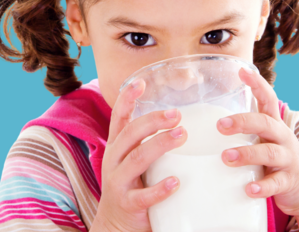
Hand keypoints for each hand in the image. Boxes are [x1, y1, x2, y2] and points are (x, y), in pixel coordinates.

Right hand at [92, 79, 187, 231]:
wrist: (115, 227)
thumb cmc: (133, 186)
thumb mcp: (135, 160)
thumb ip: (150, 142)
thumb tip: (185, 120)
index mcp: (118, 147)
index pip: (119, 118)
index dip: (127, 99)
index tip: (140, 82)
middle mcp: (114, 161)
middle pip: (130, 134)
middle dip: (153, 120)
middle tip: (177, 114)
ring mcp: (119, 183)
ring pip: (137, 159)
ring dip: (159, 145)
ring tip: (181, 135)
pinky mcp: (128, 204)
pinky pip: (143, 196)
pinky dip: (160, 188)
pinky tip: (176, 182)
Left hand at [216, 68, 298, 217]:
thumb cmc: (278, 163)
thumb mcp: (266, 143)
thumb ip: (246, 134)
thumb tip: (207, 125)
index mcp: (275, 126)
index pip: (268, 99)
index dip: (257, 84)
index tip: (241, 71)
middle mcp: (283, 138)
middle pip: (265, 123)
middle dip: (243, 121)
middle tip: (220, 125)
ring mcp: (288, 160)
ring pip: (269, 153)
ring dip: (247, 154)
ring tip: (226, 157)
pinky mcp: (289, 182)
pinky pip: (276, 183)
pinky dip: (263, 187)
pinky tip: (249, 190)